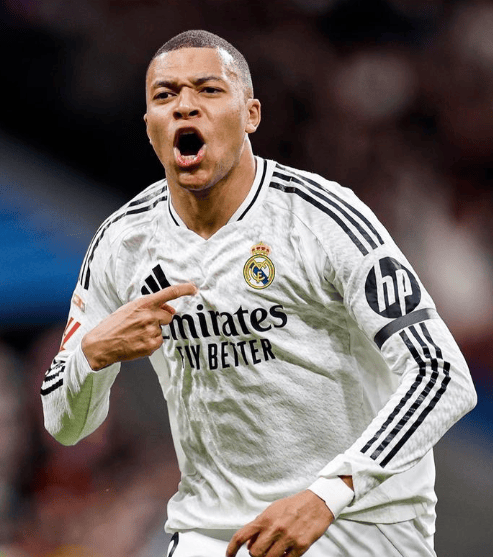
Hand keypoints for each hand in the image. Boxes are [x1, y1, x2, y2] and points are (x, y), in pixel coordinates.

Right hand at [81, 283, 196, 369]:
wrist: (100, 344)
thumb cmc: (114, 325)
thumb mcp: (129, 309)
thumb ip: (150, 307)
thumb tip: (171, 310)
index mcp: (143, 303)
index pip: (168, 293)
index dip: (184, 289)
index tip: (193, 288)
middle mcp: (149, 316)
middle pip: (168, 316)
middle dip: (161, 319)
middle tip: (143, 324)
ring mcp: (151, 331)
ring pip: (162, 330)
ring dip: (153, 332)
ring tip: (135, 334)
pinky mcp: (150, 345)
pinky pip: (158, 342)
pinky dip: (150, 343)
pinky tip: (136, 342)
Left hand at [226, 490, 333, 556]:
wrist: (317, 502)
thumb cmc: (294, 505)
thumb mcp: (272, 510)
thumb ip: (260, 526)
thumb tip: (249, 544)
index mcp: (266, 518)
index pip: (242, 535)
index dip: (232, 548)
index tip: (229, 555)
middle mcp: (275, 528)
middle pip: (255, 553)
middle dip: (255, 555)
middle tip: (261, 551)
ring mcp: (288, 538)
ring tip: (274, 551)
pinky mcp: (301, 546)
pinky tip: (285, 552)